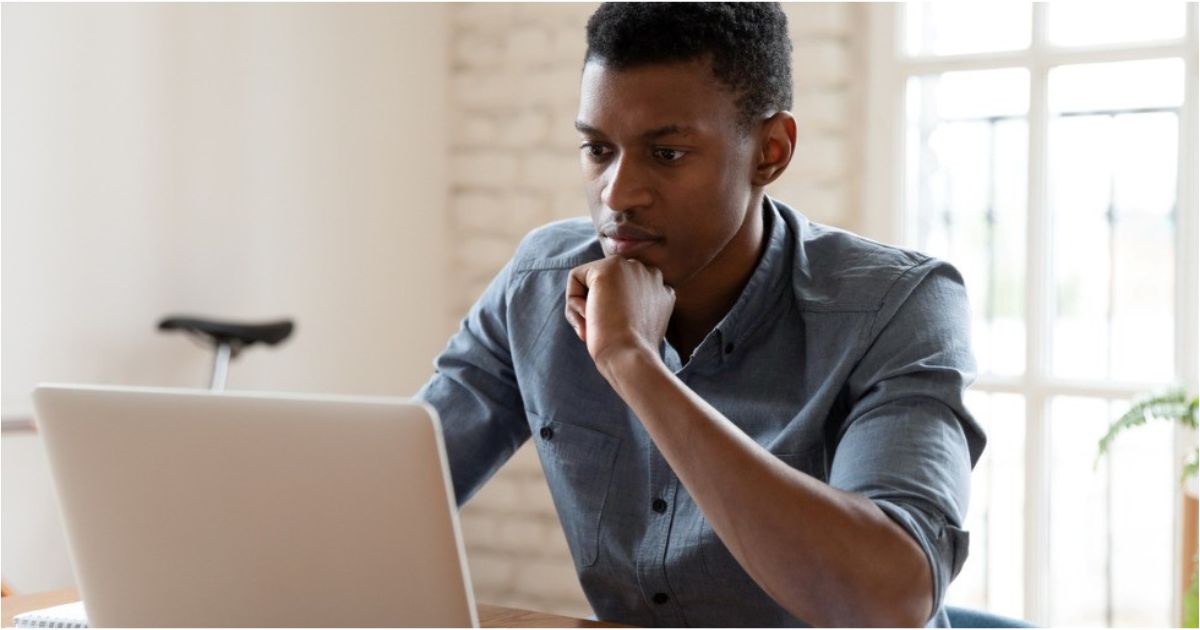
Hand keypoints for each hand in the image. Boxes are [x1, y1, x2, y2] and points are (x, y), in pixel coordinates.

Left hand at [565, 256, 674, 371]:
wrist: (630, 355)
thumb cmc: (632, 352)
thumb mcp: (639, 329)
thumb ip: (631, 311)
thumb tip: (601, 305)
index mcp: (662, 291)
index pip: (624, 293)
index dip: (614, 315)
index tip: (614, 337)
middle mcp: (650, 273)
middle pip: (608, 285)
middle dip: (598, 308)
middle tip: (599, 332)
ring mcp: (631, 267)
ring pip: (590, 280)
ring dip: (584, 306)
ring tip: (592, 328)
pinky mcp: (609, 267)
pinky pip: (575, 277)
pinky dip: (572, 301)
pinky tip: (588, 317)